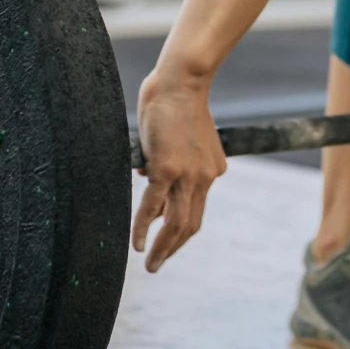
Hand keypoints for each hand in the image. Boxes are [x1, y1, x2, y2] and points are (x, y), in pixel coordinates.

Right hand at [131, 69, 227, 271]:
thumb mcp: (182, 136)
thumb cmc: (177, 102)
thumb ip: (171, 157)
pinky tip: (137, 244)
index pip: (196, 208)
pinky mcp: (167, 169)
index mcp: (212, 170)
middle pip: (190, 224)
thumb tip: (147, 173)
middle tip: (158, 264)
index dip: (180, 227)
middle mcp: (204, 178)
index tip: (165, 238)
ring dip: (162, 248)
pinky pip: (153, 208)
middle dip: (173, 248)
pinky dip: (144, 229)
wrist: (182, 82)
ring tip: (151, 265)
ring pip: (175, 223)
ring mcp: (187, 175)